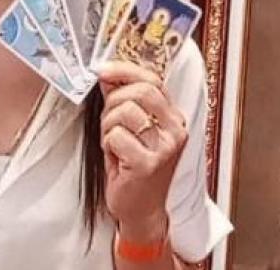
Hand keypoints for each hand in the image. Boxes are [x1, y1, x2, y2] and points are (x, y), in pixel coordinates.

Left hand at [98, 61, 187, 236]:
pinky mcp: (150, 164)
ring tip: (114, 142)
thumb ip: (121, 99)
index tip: (103, 70)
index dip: (125, 70)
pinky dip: (108, 144)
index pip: (153, 80)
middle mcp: (175, 130)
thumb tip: (108, 74)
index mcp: (173, 117)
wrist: (140, 209)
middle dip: (114, 100)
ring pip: (125, 111)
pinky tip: (116, 157)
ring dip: (108, 125)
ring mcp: (165, 148)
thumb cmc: (133, 166)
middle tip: (108, 119)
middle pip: (140, 91)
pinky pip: (116, 136)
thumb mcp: (129, 126)